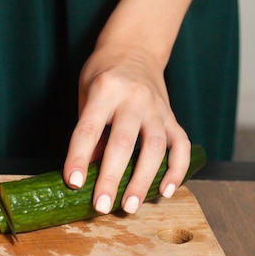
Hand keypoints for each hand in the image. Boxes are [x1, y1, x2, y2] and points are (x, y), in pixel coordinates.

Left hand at [63, 45, 191, 214]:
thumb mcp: (86, 96)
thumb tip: (84, 174)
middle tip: (102, 207)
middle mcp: (134, 98)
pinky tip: (166, 192)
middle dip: (112, 178)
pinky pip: (181, 145)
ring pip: (155, 147)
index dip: (79, 157)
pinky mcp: (173, 117)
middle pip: (124, 142)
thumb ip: (88, 133)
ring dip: (143, 181)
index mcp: (106, 90)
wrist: (135, 48)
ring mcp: (158, 108)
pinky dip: (177, 170)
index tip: (73, 183)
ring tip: (130, 207)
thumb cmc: (102, 76)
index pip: (89, 128)